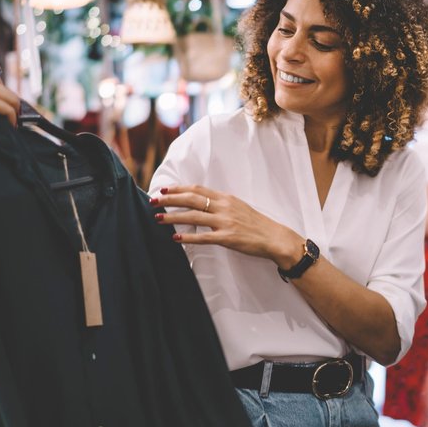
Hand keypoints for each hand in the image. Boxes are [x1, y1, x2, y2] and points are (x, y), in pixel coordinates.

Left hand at [152, 185, 304, 265]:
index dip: (179, 188)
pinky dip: (188, 237)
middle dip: (170, 199)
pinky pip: (203, 237)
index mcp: (226, 198)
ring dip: (173, 217)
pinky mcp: (228, 238)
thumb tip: (201, 203)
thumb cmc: (256, 224)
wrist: (274, 237)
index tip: (164, 189)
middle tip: (154, 201)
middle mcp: (224, 207)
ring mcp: (225, 222)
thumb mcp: (239, 207)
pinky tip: (175, 238)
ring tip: (158, 218)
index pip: (198, 189)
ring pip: (193, 216)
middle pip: (192, 199)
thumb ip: (221, 204)